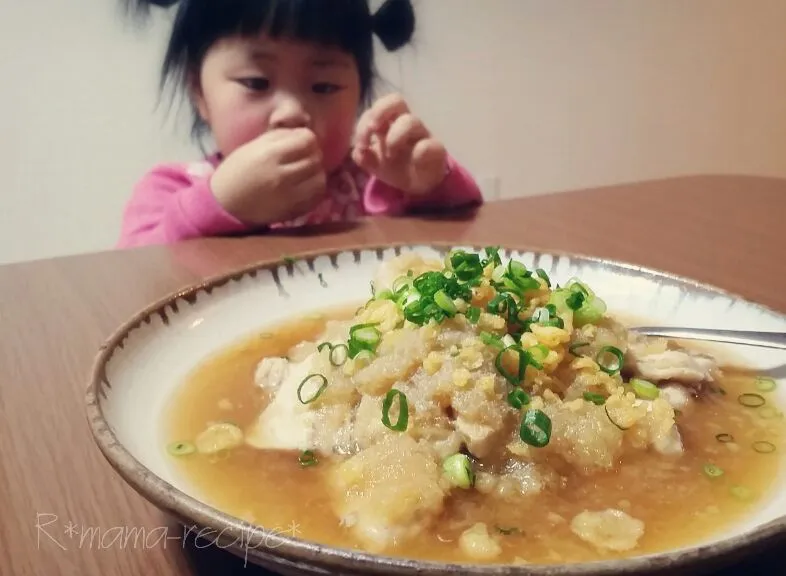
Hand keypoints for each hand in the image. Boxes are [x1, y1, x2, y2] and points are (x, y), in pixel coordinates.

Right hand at [210, 128, 325, 224]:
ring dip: (316, 172)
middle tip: (303, 157)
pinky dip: (315, 188)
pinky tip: (305, 186)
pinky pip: (317, 196)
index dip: (307, 138)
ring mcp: (289, 196)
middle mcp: (282, 175)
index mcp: (269, 155)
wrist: (226, 204)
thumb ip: (280, 137)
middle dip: (312, 155)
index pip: (307, 140)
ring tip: (305, 172)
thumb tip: (303, 133)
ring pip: (320, 179)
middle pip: (315, 158)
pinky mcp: (293, 211)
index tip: (300, 142)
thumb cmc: (237, 171)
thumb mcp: (253, 146)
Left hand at [352, 94, 447, 195]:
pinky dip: (418, 153)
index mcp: (390, 123)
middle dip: (380, 112)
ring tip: (390, 155)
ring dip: (394, 138)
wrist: (419, 186)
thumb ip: (362, 156)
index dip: (365, 121)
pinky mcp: (436, 149)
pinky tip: (413, 162)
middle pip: (396, 100)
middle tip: (373, 131)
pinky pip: (428, 145)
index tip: (361, 144)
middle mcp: (406, 124)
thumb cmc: (396, 167)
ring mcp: (422, 135)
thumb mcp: (373, 164)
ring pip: (411, 121)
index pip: (377, 107)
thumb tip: (360, 151)